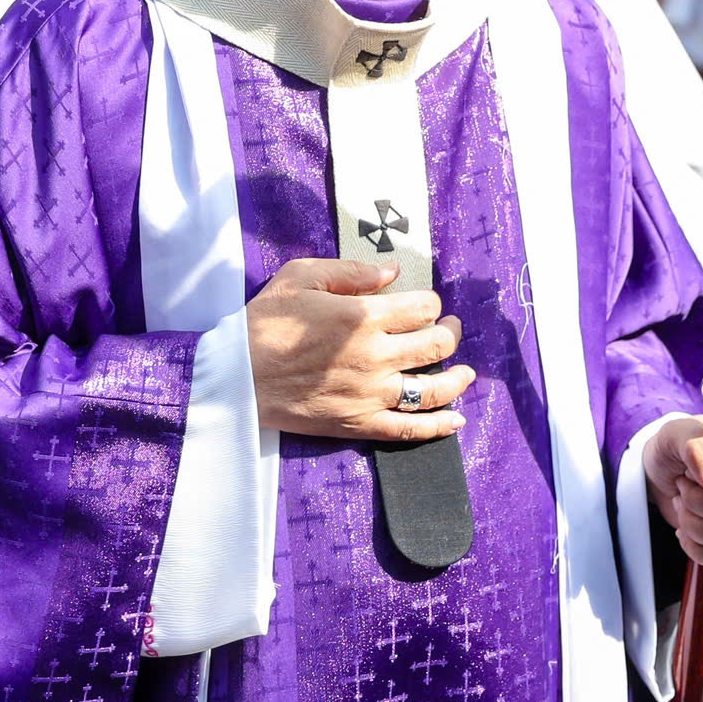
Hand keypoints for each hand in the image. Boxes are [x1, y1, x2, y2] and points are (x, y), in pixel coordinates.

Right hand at [245, 259, 473, 442]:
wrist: (236, 376)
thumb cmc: (266, 322)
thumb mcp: (301, 277)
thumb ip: (351, 272)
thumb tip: (393, 273)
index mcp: (363, 316)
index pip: (422, 308)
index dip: (431, 302)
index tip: (424, 304)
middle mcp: (374, 356)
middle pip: (436, 344)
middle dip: (451, 332)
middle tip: (450, 328)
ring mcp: (370, 394)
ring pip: (433, 389)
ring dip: (458, 379)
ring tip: (466, 372)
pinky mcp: (359, 423)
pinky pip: (409, 429)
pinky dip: (438, 427)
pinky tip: (456, 421)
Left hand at [644, 416, 702, 567]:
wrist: (666, 472)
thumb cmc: (675, 446)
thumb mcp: (677, 435)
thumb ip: (700, 450)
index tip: (690, 472)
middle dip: (696, 503)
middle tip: (681, 487)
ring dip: (693, 525)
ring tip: (682, 504)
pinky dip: (697, 546)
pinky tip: (687, 527)